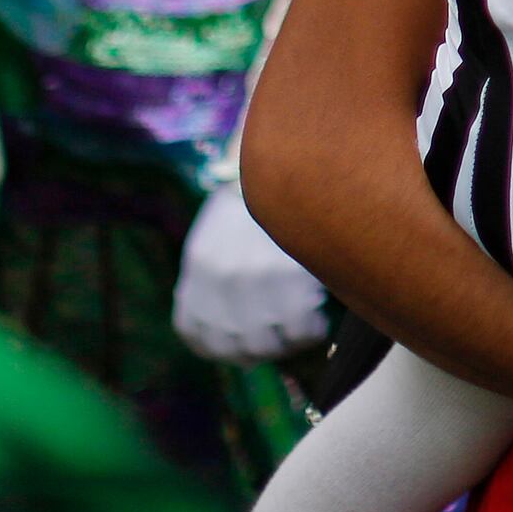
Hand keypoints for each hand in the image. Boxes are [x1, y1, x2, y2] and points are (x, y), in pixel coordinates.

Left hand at [171, 183, 332, 362]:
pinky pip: (299, 328)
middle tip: (280, 342)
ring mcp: (252, 277)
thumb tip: (230, 325)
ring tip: (304, 332)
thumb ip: (213, 275)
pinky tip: (318, 322)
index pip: (194, 331)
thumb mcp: (220, 230)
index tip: (239, 350)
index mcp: (199, 263)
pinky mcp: (289, 274)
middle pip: (233, 345)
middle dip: (258, 352)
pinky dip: (310, 333)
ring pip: (266, 343)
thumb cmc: (257, 198)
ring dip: (286, 345)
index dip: (216, 349)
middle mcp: (219, 276)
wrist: (289, 159)